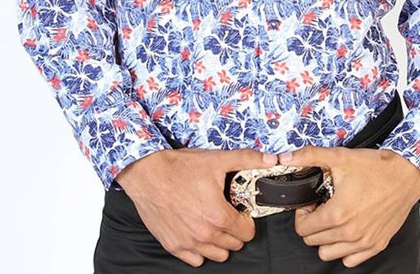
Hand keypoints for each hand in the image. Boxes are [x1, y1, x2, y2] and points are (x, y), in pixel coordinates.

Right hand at [114, 147, 277, 267]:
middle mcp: (204, 234)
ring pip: (218, 255)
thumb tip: (272, 160)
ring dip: (220, 241)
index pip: (247, 233)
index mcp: (218, 215)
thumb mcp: (217, 159)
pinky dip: (200, 249)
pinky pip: (195, 260)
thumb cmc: (180, 167)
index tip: (240, 209)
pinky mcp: (173, 245)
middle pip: (234, 244)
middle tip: (226, 212)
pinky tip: (197, 229)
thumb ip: (248, 160)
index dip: (247, 219)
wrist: (147, 173)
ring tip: (213, 221)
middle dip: (235, 229)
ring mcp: (188, 242)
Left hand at [279, 146, 419, 267]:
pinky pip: (350, 260)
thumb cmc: (376, 167)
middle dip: (312, 224)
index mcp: (338, 214)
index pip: (303, 228)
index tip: (311, 203)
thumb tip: (285, 157)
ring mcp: (364, 242)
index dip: (302, 213)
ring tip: (333, 218)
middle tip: (321, 207)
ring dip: (326, 238)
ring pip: (328, 254)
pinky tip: (348, 228)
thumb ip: (308, 156)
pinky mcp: (377, 245)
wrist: (406, 174)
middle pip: (313, 241)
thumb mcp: (339, 156)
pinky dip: (344, 248)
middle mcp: (350, 233)